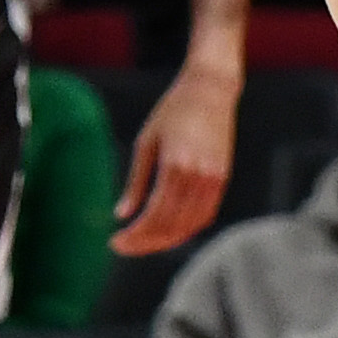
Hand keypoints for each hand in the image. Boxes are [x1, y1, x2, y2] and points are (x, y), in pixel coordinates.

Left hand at [111, 53, 238, 253]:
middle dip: (146, 242)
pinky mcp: (222, 178)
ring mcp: (214, 179)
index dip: (135, 235)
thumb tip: (120, 215)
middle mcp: (198, 176)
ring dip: (166, 239)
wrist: (210, 91)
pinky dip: (186, 228)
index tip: (115, 243)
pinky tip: (168, 230)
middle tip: (124, 247)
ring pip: (190, 225)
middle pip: (172, 225)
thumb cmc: (173, 112)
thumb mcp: (146, 143)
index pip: (154, 215)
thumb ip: (135, 183)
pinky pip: (205, 214)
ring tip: (143, 242)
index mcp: (175, 165)